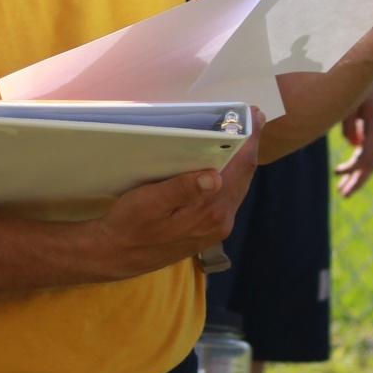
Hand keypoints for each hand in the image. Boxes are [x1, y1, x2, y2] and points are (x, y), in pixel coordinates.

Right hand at [92, 107, 264, 279]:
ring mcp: (216, 228)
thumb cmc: (129, 225)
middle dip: (249, 146)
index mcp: (210, 211)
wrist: (116, 256)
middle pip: (244, 176)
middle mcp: (220, 220)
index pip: (241, 168)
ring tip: (240, 135)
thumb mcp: (149, 202)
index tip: (255, 115)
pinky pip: (227, 198)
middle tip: (251, 118)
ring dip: (240, 161)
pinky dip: (230, 176)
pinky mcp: (208, 230)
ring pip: (237, 187)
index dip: (251, 140)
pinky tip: (223, 164)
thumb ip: (182, 190)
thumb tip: (215, 176)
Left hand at [334, 82, 372, 196]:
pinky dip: (356, 160)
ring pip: (369, 158)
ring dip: (356, 174)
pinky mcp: (372, 124)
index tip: (337, 174)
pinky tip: (345, 169)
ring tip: (343, 189)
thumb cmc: (358, 79)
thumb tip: (352, 144)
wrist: (372, 62)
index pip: (368, 158)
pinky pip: (365, 148)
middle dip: (357, 180)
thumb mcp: (349, 99)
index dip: (354, 170)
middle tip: (343, 195)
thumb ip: (349, 121)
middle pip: (370, 164)